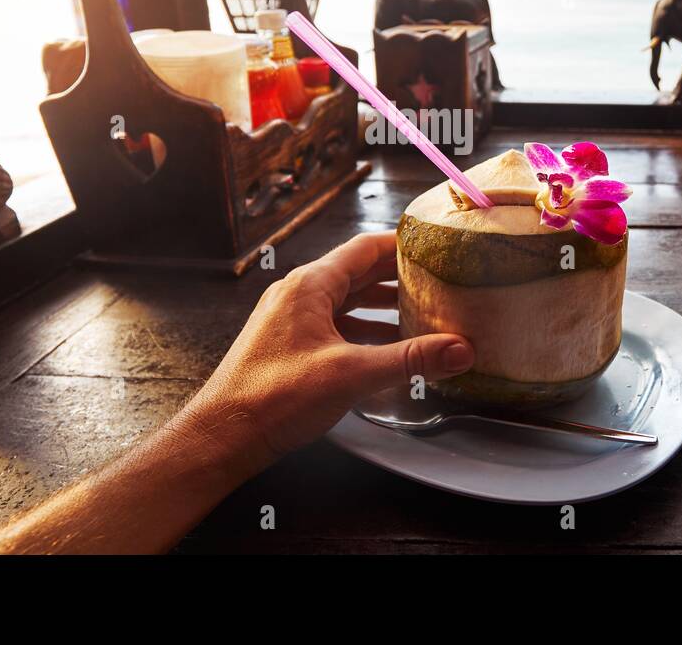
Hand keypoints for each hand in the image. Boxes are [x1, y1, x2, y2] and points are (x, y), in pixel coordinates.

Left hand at [175, 232, 473, 468]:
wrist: (224, 436)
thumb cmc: (270, 399)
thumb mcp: (351, 375)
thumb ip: (409, 360)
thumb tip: (457, 349)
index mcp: (309, 286)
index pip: (364, 248)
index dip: (402, 244)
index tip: (433, 244)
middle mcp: (298, 295)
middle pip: (357, 273)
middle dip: (398, 276)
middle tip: (437, 278)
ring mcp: (290, 319)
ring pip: (346, 301)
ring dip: (381, 306)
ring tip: (420, 313)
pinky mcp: (289, 345)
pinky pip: (334, 325)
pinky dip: (362, 330)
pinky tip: (384, 348)